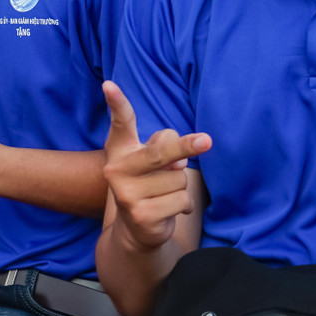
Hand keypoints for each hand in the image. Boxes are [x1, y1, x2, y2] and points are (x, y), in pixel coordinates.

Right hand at [102, 82, 210, 250]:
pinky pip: (181, 200)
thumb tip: (178, 158)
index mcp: (120, 150)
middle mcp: (116, 170)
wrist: (135, 230)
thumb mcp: (154, 161)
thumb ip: (165, 148)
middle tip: (207, 140)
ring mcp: (127, 194)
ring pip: (178, 179)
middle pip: (160, 152)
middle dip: (185, 146)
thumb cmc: (149, 183)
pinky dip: (184, 206)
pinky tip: (168, 210)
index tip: (109, 84)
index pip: (120, 123)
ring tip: (164, 195)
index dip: (116, 103)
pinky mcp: (141, 215)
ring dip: (180, 187)